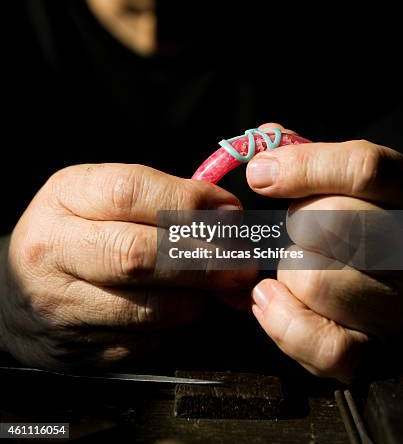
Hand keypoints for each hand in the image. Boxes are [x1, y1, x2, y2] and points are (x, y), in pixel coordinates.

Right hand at [0, 163, 246, 369]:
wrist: (22, 288)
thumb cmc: (76, 230)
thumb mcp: (101, 194)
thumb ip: (159, 196)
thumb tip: (228, 216)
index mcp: (63, 197)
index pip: (130, 192)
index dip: (189, 201)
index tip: (229, 212)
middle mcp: (53, 250)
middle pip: (139, 254)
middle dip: (204, 260)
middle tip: (242, 263)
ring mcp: (61, 305)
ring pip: (148, 307)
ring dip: (197, 298)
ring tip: (218, 287)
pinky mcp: (77, 349)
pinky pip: (144, 342)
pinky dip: (177, 327)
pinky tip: (186, 309)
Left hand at [246, 122, 402, 381]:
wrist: (394, 280)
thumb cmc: (360, 222)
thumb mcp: (345, 182)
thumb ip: (310, 157)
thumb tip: (263, 146)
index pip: (365, 168)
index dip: (304, 167)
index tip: (261, 174)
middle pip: (334, 223)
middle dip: (299, 224)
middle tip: (300, 231)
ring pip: (318, 282)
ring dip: (290, 272)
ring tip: (295, 269)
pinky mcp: (381, 355)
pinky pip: (327, 347)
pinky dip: (284, 323)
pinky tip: (271, 300)